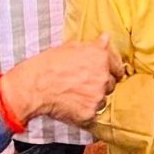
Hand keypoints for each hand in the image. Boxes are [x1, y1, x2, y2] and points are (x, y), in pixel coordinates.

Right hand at [1, 37, 122, 126]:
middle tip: (82, 84)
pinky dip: (84, 111)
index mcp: (101, 58)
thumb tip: (106, 39)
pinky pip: (92, 114)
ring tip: (74, 95)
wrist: (35, 86)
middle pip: (110, 84)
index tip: (106, 74)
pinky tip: (71, 105)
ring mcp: (98, 96)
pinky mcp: (90, 113)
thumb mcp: (71, 46)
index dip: (111, 71)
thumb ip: (93, 45)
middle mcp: (103, 77)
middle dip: (100, 84)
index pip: (118, 68)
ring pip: (102, 100)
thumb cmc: (49, 64)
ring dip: (92, 98)